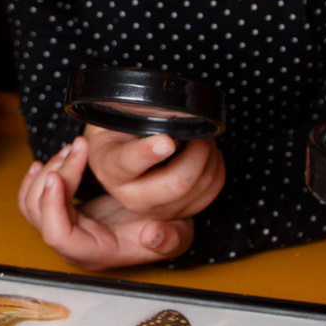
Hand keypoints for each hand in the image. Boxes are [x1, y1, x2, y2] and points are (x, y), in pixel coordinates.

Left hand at [18, 138, 192, 269]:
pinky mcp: (61, 215)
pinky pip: (32, 200)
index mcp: (95, 252)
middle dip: (54, 175)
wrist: (158, 223)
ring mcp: (63, 230)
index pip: (58, 236)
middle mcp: (72, 245)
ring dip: (48, 171)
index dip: (52, 206)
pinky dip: (34, 179)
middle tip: (77, 147)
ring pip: (32, 204)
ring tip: (73, 148)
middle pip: (40, 214)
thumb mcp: (177, 235)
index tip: (57, 176)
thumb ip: (168, 239)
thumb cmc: (163, 229)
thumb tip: (153, 234)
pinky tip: (46, 163)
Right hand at [81, 126, 223, 220]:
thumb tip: (171, 116)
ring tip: (200, 137)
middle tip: (199, 131)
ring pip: (200, 186)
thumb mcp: (120, 115)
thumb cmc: (122, 129)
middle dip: (197, 152)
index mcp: (110, 169)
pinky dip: (215, 166)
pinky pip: (212, 190)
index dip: (149, 152)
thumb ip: (139, 114)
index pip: (128, 163)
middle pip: (178, 184)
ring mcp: (158, 210)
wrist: (121, 153)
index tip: (166, 141)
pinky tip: (204, 153)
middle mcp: (132, 197)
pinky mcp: (181, 212)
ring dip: (209, 156)